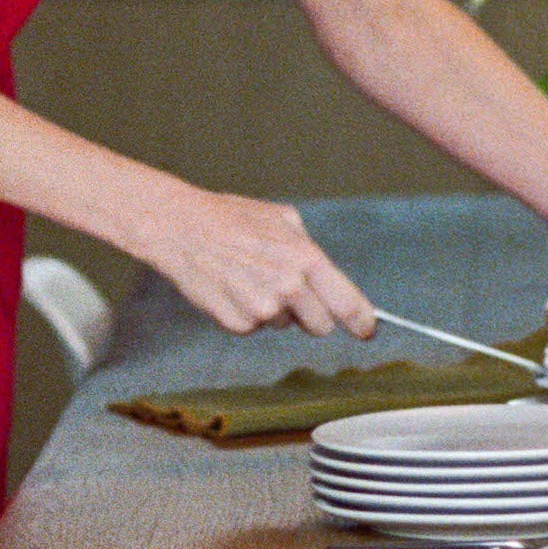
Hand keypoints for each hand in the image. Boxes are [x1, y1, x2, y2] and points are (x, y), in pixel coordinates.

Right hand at [149, 187, 376, 340]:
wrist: (181, 227)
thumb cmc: (230, 218)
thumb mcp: (281, 219)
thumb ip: (308, 250)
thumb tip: (328, 277)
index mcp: (305, 258)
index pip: (347, 303)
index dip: (362, 321)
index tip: (367, 330)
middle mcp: (288, 287)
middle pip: (320, 326)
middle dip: (312, 315)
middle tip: (290, 293)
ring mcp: (261, 309)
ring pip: (285, 326)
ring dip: (275, 310)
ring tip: (249, 277)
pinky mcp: (237, 323)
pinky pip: (255, 328)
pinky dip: (247, 314)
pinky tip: (231, 288)